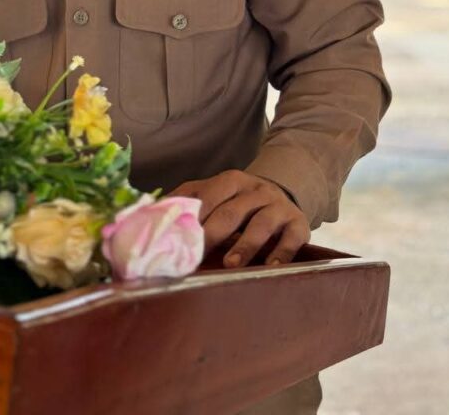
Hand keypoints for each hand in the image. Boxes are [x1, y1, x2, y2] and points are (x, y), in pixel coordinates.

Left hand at [169, 170, 309, 267]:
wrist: (282, 194)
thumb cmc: (238, 202)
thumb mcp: (216, 192)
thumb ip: (187, 198)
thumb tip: (150, 211)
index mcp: (231, 180)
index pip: (210, 196)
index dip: (194, 217)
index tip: (177, 238)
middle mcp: (256, 190)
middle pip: (232, 211)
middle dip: (213, 233)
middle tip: (196, 255)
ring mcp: (278, 206)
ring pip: (261, 224)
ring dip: (245, 245)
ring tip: (230, 264)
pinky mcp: (298, 224)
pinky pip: (291, 238)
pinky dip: (281, 253)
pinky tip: (272, 267)